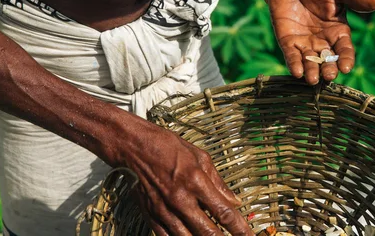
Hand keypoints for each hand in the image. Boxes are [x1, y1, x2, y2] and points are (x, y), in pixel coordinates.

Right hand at [119, 122, 252, 235]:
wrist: (134, 147)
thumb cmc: (168, 147)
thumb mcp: (200, 157)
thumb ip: (218, 182)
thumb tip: (234, 201)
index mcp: (196, 181)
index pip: (224, 212)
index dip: (240, 228)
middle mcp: (181, 199)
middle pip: (208, 232)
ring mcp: (165, 210)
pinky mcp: (152, 216)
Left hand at [267, 0, 374, 84]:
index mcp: (338, 32)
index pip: (345, 49)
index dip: (346, 59)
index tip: (346, 68)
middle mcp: (323, 42)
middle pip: (328, 60)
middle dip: (329, 69)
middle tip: (329, 76)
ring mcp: (305, 44)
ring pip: (311, 62)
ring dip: (312, 72)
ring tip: (312, 80)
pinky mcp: (288, 43)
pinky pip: (292, 56)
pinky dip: (294, 65)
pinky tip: (296, 73)